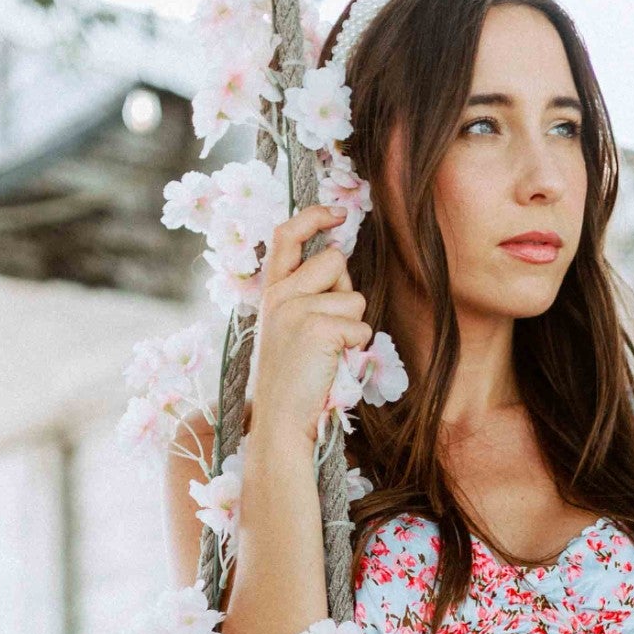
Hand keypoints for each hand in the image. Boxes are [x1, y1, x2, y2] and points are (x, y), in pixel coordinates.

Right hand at [250, 204, 368, 447]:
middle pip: (335, 261)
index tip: (338, 212)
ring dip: (353, 326)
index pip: (287, 235)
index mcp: (271, 292)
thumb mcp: (289, 328)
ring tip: (329, 353)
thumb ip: (308, 294)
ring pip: (355, 297)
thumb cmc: (293, 379)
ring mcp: (297, 309)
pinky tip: (333, 365)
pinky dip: (357, 348)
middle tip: (330, 330)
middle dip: (345, 291)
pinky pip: (361, 327)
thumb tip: (339, 260)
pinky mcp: (318, 328)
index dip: (314, 217)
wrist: (280, 421)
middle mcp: (280, 294)